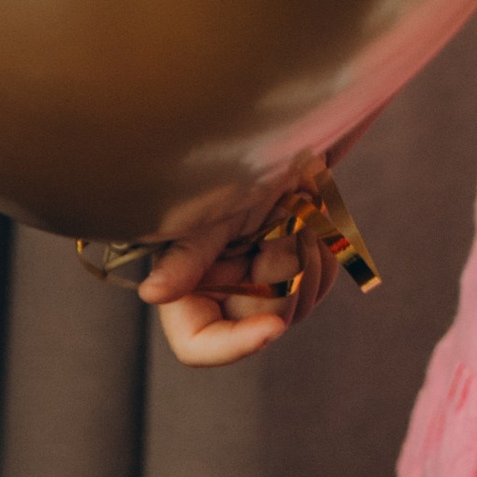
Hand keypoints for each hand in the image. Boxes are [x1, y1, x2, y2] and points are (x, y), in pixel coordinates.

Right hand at [137, 154, 339, 369]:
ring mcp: (263, 283)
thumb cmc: (236, 161)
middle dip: (283, 266)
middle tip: (285, 212)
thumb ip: (187, 254)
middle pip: (265, 318)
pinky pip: (321, 280)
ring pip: (301, 301)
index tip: (272, 328)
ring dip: (309, 250)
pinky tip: (313, 209)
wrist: (284, 130)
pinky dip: (324, 246)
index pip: (200, 344)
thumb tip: (152, 294)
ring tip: (296, 201)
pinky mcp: (297, 269)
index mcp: (190, 283)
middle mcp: (224, 291)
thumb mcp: (211, 206)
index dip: (233, 346)